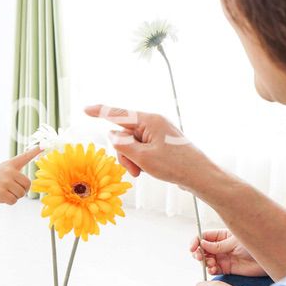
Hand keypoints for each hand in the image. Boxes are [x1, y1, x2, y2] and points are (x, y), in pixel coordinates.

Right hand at [0, 147, 41, 215]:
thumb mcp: (5, 169)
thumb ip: (17, 169)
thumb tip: (29, 171)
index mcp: (11, 164)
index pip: (25, 156)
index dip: (35, 151)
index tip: (44, 144)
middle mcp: (8, 171)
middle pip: (28, 184)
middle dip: (22, 190)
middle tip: (13, 189)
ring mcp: (4, 182)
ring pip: (21, 194)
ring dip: (16, 196)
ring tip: (6, 191)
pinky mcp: (1, 193)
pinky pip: (14, 200)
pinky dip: (10, 201)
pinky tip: (2, 197)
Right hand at [83, 105, 215, 190]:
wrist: (200, 176)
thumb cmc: (175, 166)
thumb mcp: (143, 157)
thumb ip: (123, 145)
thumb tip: (112, 135)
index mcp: (149, 120)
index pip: (119, 114)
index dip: (100, 112)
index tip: (85, 109)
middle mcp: (153, 123)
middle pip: (124, 133)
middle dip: (124, 152)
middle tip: (134, 170)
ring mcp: (158, 133)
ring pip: (131, 143)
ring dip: (131, 159)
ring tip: (142, 172)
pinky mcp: (161, 143)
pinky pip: (141, 148)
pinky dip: (139, 159)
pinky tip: (148, 170)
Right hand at [190, 229, 266, 276]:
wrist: (269, 257)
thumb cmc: (255, 243)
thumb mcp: (234, 242)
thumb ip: (218, 245)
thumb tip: (202, 244)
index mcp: (222, 235)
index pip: (204, 236)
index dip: (196, 241)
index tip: (193, 247)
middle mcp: (221, 246)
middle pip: (203, 249)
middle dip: (198, 253)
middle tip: (200, 257)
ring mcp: (224, 257)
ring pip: (207, 260)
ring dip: (205, 262)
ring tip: (211, 264)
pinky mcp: (228, 268)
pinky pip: (215, 269)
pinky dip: (211, 270)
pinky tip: (214, 269)